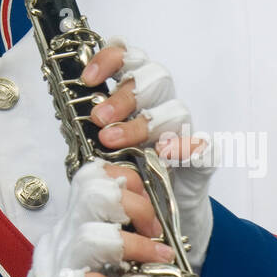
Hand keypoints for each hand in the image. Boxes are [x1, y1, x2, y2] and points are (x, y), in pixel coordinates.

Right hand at [19, 159, 173, 276]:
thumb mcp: (108, 265)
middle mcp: (63, 236)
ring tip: (156, 260)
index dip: (128, 180)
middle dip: (134, 205)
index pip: (94, 176)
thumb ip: (131, 249)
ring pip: (89, 236)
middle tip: (154, 231)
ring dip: (132, 246)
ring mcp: (58, 267)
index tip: (152, 205)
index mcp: (75, 223)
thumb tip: (168, 237)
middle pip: (91, 191)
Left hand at [82, 40, 216, 268]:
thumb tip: (69, 109)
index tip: (88, 78)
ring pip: (176, 109)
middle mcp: (161, 108)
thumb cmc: (127, 174)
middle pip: (155, 78)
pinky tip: (166, 154)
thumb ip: (90, 126)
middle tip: (99, 119)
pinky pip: (206, 147)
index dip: (112, 59)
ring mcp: (183, 133)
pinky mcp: (201, 161)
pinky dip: (188, 147)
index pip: (132, 58)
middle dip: (125, 95)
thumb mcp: (100, 146)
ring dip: (143, 123)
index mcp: (136, 96)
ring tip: (114, 141)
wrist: (158, 219)